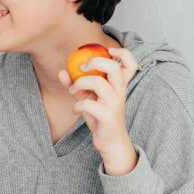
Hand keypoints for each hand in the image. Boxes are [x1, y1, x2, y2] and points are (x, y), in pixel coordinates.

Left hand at [58, 47, 139, 174]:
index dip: (123, 53)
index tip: (108, 51)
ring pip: (98, 83)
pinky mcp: (107, 116)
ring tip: (73, 91)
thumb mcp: (88, 98)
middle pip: (113, 68)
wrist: (111, 142)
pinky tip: (75, 110)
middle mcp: (120, 92)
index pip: (131, 64)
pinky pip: (88, 104)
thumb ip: (76, 84)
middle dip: (94, 63)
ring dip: (79, 83)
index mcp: (119, 85)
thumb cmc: (101, 117)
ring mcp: (115, 104)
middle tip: (81, 67)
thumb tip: (62, 71)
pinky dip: (77, 105)